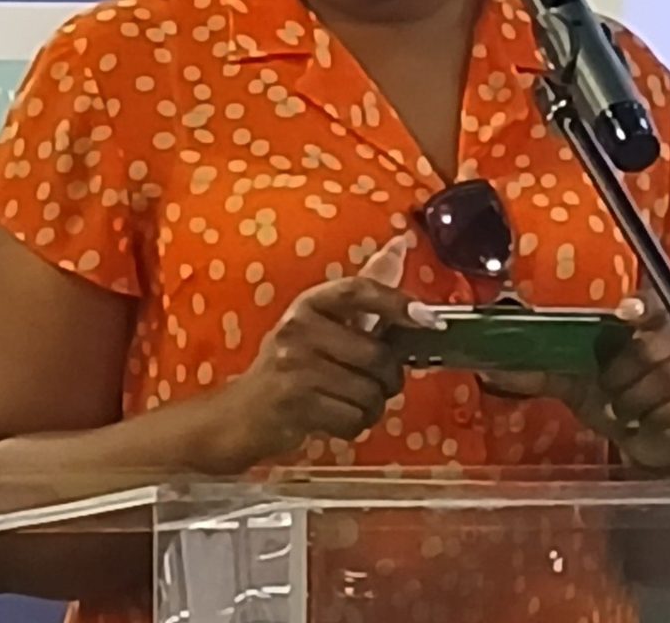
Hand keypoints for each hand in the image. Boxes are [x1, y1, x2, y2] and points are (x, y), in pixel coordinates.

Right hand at [199, 235, 434, 471]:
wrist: (240, 414)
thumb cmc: (290, 365)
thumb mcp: (321, 323)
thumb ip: (364, 292)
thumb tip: (400, 245)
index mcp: (309, 304)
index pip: (358, 291)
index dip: (396, 302)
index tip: (429, 319)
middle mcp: (298, 329)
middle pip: (377, 355)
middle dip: (388, 379)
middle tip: (375, 383)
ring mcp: (294, 367)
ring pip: (369, 392)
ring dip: (371, 406)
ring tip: (349, 402)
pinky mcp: (294, 404)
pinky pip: (353, 419)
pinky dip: (354, 425)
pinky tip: (336, 418)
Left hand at [481, 290, 669, 472]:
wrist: (649, 443)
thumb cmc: (612, 401)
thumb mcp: (573, 382)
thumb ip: (538, 368)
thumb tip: (490, 363)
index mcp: (642, 323)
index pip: (650, 303)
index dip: (640, 306)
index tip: (626, 312)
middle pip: (646, 349)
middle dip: (621, 376)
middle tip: (610, 392)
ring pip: (661, 380)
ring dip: (636, 402)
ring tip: (627, 411)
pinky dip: (657, 420)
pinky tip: (648, 425)